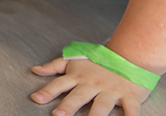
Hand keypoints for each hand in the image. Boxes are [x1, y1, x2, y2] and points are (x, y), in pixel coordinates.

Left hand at [30, 56, 150, 115]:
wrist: (128, 54)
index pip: (60, 84)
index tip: (36, 98)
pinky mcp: (129, 96)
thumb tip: (35, 70)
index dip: (48, 91)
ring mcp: (111, 91)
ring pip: (102, 105)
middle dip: (69, 106)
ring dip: (95, 115)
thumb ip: (54, 66)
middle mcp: (93, 84)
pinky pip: (131, 109)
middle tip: (59, 115)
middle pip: (79, 96)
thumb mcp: (74, 60)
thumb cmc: (99, 61)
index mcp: (79, 77)